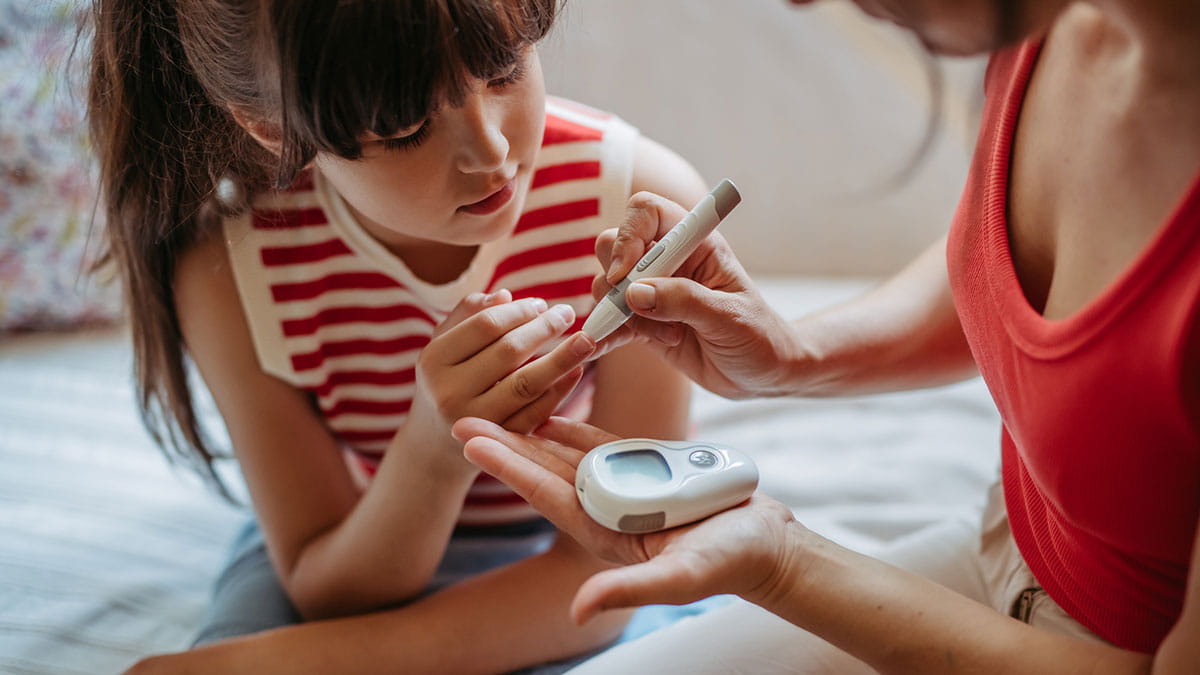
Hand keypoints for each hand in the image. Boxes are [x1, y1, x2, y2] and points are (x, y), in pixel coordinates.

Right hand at [408, 290, 595, 463]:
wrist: (433, 445)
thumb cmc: (443, 382)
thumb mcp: (442, 346)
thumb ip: (468, 315)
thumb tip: (505, 296)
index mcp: (433, 360)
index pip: (485, 325)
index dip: (519, 311)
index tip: (541, 304)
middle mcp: (450, 392)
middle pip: (509, 351)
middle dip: (545, 329)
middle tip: (568, 314)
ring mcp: (476, 421)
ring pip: (527, 384)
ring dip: (561, 359)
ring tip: (586, 340)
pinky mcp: (499, 442)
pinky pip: (536, 413)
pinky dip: (559, 391)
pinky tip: (575, 372)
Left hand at [452, 415, 799, 622]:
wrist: (766, 545)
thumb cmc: (728, 562)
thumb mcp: (680, 578)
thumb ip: (629, 590)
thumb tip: (578, 610)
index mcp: (604, 531)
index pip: (545, 493)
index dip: (506, 467)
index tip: (470, 443)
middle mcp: (606, 509)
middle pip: (544, 470)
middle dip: (504, 444)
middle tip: (460, 417)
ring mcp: (623, 489)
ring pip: (567, 455)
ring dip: (531, 431)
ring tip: (497, 408)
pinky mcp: (646, 471)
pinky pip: (602, 445)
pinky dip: (575, 428)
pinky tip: (551, 412)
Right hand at [591, 192, 802, 398]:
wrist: (762, 372)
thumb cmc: (758, 336)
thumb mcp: (728, 318)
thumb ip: (683, 301)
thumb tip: (634, 293)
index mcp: (695, 243)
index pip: (647, 212)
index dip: (629, 236)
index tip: (625, 273)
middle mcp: (668, 260)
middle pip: (613, 245)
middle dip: (618, 281)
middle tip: (640, 311)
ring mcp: (652, 290)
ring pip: (608, 285)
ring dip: (625, 316)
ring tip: (669, 336)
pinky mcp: (642, 321)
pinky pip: (610, 319)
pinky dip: (604, 333)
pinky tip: (603, 347)